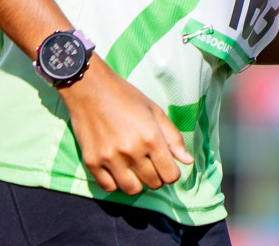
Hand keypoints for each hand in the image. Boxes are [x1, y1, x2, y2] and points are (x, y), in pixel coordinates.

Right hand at [59, 57, 193, 194]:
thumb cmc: (125, 97)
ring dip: (137, 183)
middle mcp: (132, 151)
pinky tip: (117, 169)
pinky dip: (116, 183)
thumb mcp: (155, 111)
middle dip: (156, 176)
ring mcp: (110, 159)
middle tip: (149, 163)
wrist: (89, 88)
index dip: (172, 172)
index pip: (171, 175)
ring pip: (132, 190)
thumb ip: (173, 138)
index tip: (166, 165)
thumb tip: (188, 161)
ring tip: (134, 168)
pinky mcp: (92, 162)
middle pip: (153, 183)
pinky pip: (109, 188)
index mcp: (151, 137)